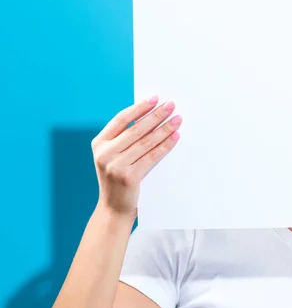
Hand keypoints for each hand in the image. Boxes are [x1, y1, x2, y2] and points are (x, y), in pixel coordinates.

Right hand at [91, 96, 181, 218]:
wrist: (114, 208)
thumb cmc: (117, 178)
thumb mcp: (113, 156)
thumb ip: (124, 138)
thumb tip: (150, 115)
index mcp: (99, 143)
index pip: (122, 119)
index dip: (139, 107)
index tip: (154, 98)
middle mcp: (105, 153)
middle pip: (136, 129)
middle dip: (156, 115)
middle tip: (171, 105)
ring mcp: (116, 165)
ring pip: (146, 142)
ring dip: (164, 129)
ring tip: (177, 119)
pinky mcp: (129, 176)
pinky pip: (152, 156)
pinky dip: (166, 146)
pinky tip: (175, 137)